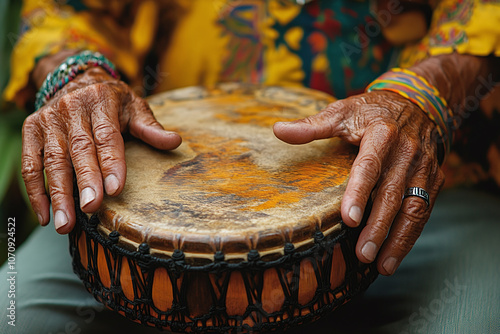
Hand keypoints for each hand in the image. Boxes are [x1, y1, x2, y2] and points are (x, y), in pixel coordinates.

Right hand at [22, 66, 181, 233]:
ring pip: (52, 160)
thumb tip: (175, 142)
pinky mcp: (31, 130)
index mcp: (100, 101)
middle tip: (91, 207)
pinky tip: (46, 215)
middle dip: (85, 180)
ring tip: (66, 223)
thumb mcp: (134, 107)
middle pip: (78, 149)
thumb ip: (151, 128)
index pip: (107, 136)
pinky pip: (31, 164)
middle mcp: (70, 108)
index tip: (116, 189)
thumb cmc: (112, 100)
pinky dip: (36, 191)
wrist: (77, 80)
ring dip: (58, 194)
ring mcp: (48, 119)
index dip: (111, 163)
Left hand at [273, 91, 444, 275]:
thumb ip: (312, 125)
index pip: (370, 165)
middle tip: (362, 254)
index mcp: (382, 133)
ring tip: (381, 264)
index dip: (359, 192)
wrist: (419, 104)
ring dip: (398, 239)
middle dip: (378, 226)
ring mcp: (423, 168)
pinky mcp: (434, 180)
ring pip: (414, 207)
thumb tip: (278, 130)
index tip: (349, 218)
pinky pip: (424, 211)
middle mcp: (407, 152)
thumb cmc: (372, 112)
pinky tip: (394, 255)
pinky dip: (410, 235)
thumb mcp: (342, 111)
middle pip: (392, 193)